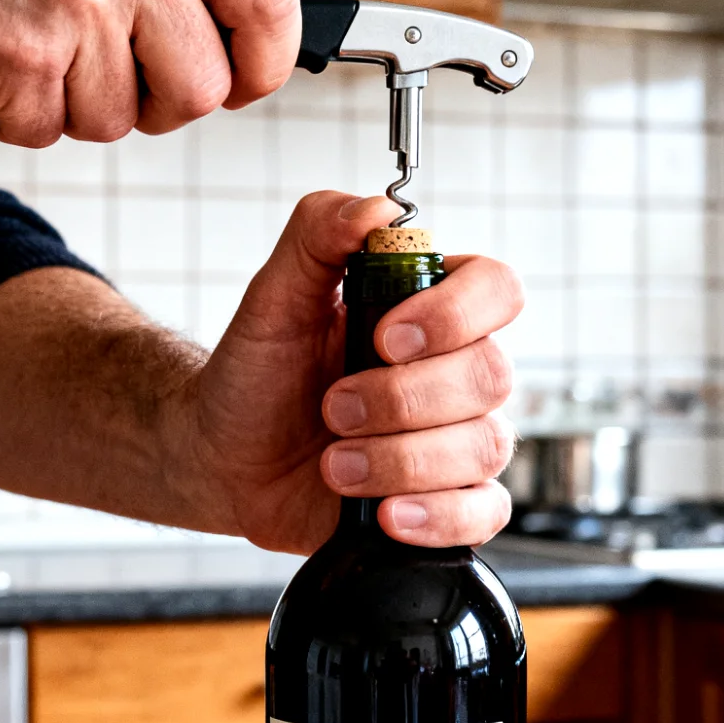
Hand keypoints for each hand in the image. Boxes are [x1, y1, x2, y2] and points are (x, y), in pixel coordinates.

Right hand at [0, 0, 298, 146]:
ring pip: (125, 120)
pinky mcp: (24, 58)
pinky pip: (54, 133)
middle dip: (155, 105)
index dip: (265, 62)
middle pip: (203, 89)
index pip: (270, 1)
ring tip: (27, 48)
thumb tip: (244, 46)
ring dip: (75, 109)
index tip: (238, 83)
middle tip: (97, 73)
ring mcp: (78, 5)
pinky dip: (19, 120)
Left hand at [188, 192, 525, 553]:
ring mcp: (459, 438)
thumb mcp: (273, 295)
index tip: (384, 336)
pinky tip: (386, 512)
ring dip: (399, 458)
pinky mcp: (449, 501)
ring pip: (483, 446)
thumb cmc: (259, 371)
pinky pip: (483, 513)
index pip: (497, 288)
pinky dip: (437, 515)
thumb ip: (317, 234)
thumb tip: (374, 207)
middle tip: (333, 406)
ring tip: (334, 462)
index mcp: (432, 306)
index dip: (454, 314)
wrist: (226, 454)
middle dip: (402, 397)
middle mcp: (458, 369)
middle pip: (490, 374)